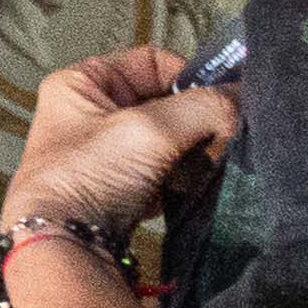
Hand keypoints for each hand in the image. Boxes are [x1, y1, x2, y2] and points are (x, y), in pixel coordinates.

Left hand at [1, 46, 241, 236]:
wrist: (64, 246)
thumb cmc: (93, 174)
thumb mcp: (150, 130)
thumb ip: (203, 108)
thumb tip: (242, 101)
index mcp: (80, 83)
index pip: (151, 60)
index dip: (187, 76)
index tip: (218, 101)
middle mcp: (90, 113)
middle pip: (164, 102)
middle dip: (195, 121)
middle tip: (220, 138)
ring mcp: (104, 152)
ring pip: (169, 139)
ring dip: (192, 152)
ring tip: (205, 166)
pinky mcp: (120, 187)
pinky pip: (164, 171)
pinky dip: (181, 178)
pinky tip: (187, 189)